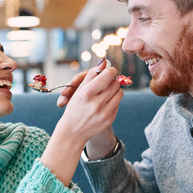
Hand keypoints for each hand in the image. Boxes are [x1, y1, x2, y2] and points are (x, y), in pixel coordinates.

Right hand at [40, 58, 121, 185]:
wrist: (73, 131)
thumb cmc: (75, 107)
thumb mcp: (79, 90)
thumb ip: (91, 75)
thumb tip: (104, 61)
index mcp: (86, 94)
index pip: (108, 75)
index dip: (110, 70)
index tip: (109, 71)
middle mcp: (96, 103)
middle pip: (115, 83)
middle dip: (112, 80)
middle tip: (106, 82)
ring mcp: (104, 113)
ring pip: (120, 93)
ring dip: (114, 90)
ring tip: (106, 92)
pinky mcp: (109, 119)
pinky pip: (118, 103)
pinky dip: (113, 100)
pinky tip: (104, 103)